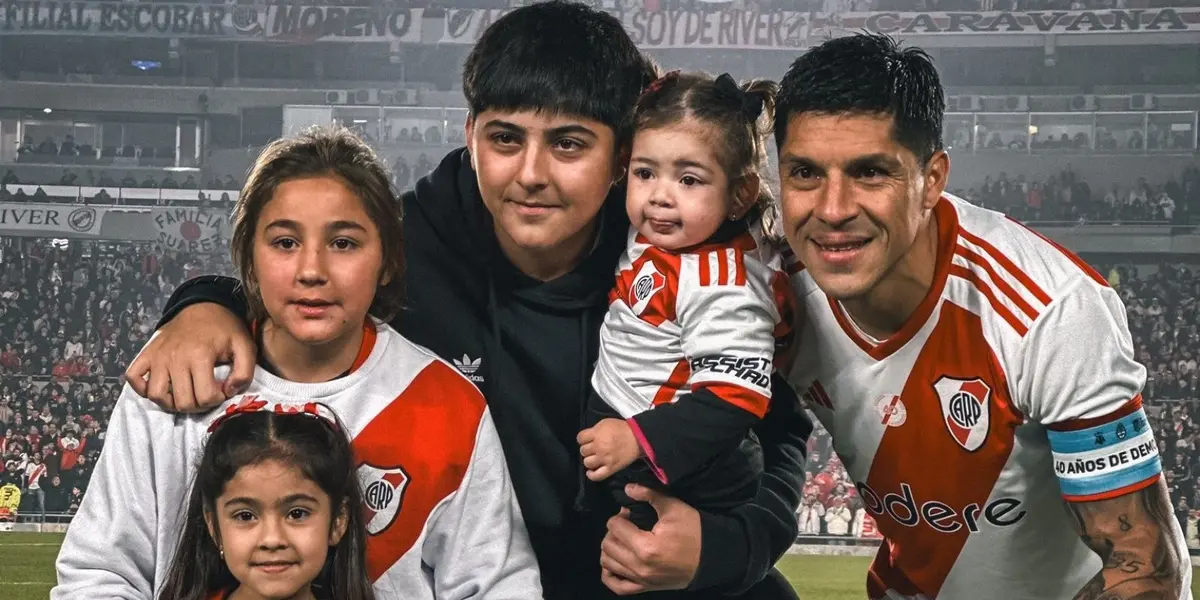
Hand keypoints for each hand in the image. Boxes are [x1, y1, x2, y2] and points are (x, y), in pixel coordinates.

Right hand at [124, 303, 255, 412]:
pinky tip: (162, 386)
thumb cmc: (225, 328)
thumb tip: (229, 392)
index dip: (217, 400)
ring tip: (186, 394)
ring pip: (156, 395)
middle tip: (205, 394)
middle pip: (181, 402)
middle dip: (198, 405)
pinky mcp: (147, 353)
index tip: (221, 390)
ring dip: (172, 402)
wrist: (203, 306)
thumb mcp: (245, 346)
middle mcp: (174, 357)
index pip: (205, 397)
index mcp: (200, 355)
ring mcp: (157, 356)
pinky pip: (134, 377)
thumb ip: (244, 373)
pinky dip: (144, 388)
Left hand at [578, 418, 640, 480]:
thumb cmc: (622, 429)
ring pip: (587, 463)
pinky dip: (591, 475)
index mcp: (597, 434)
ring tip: (594, 458)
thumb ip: (594, 430)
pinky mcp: (611, 468)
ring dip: (590, 460)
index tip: (586, 440)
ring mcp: (604, 459)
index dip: (583, 439)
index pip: (580, 438)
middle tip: (593, 448)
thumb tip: (587, 437)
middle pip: (583, 451)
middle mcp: (599, 447)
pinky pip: (596, 476)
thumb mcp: (605, 423)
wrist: (637, 438)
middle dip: (587, 449)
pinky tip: (591, 472)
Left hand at [599, 483, 701, 594]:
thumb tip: (627, 489)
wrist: (711, 557)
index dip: (619, 516)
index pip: (614, 527)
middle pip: (607, 545)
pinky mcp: (645, 588)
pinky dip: (609, 574)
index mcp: (645, 546)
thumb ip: (649, 494)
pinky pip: (616, 586)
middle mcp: (639, 566)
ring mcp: (641, 580)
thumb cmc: (693, 531)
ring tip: (623, 540)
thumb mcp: (674, 507)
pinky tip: (614, 563)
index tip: (629, 513)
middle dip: (613, 530)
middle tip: (626, 524)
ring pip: (607, 563)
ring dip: (610, 549)